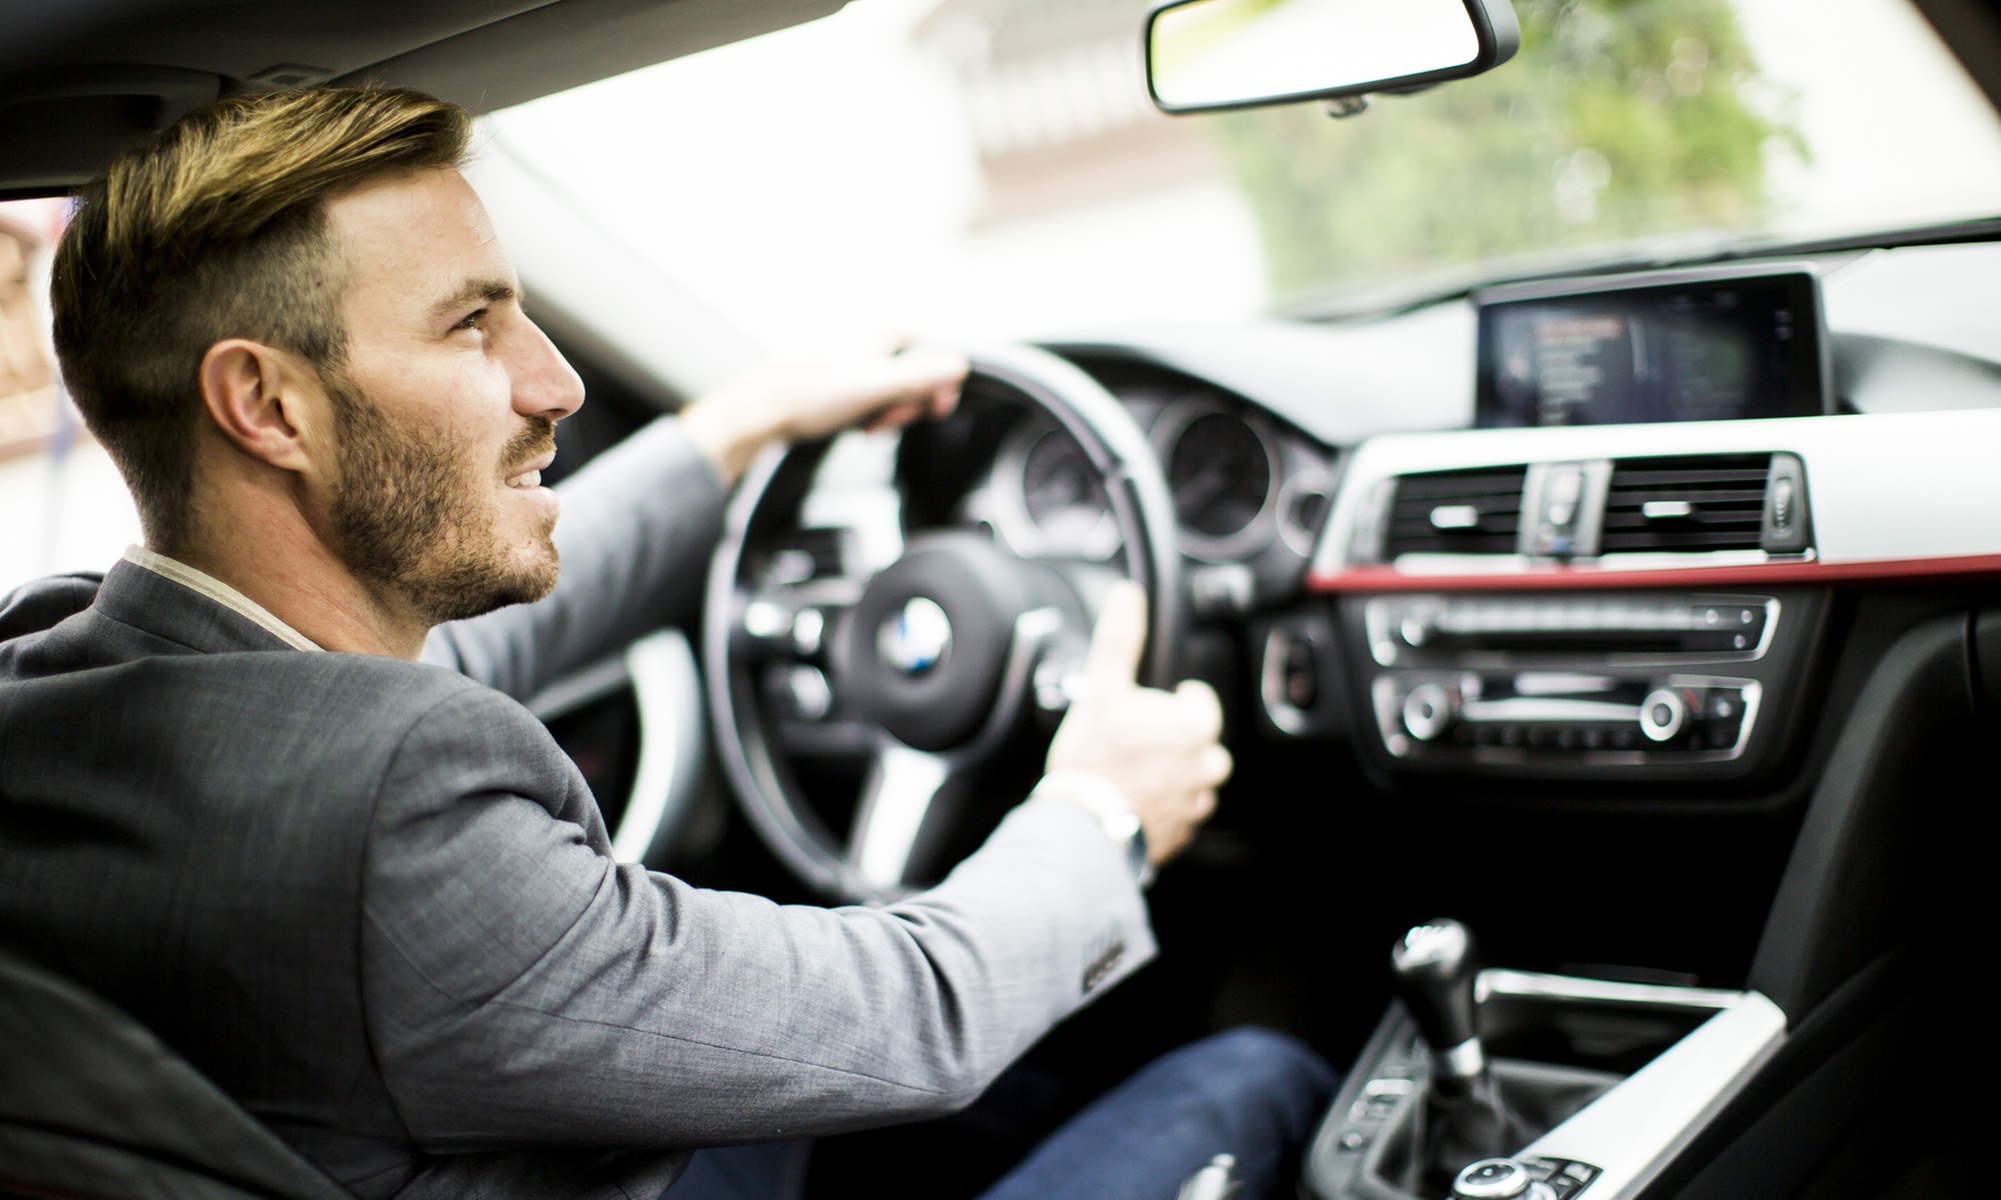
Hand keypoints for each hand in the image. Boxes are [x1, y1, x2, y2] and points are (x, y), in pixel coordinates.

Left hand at [681, 345, 967, 482]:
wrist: (759, 413)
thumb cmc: (807, 395)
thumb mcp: (872, 387)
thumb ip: (919, 377)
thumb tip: (960, 366)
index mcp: (880, 330)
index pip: (934, 353)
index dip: (938, 384)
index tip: (933, 409)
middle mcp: (869, 338)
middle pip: (916, 374)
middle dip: (907, 404)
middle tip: (884, 421)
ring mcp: (856, 358)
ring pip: (894, 389)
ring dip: (887, 413)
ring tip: (864, 424)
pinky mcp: (842, 378)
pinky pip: (872, 397)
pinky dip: (870, 414)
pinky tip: (855, 425)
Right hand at [1043, 581, 1230, 865]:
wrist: (1079, 826)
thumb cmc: (1093, 758)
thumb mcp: (1101, 688)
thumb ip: (1119, 640)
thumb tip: (1127, 596)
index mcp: (1195, 728)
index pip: (1200, 703)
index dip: (1172, 702)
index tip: (1146, 709)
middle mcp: (1205, 767)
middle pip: (1198, 741)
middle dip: (1173, 739)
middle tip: (1134, 741)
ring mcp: (1194, 803)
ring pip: (1193, 779)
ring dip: (1172, 773)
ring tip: (1132, 772)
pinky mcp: (1182, 832)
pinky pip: (1181, 812)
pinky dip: (1165, 805)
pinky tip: (1134, 798)